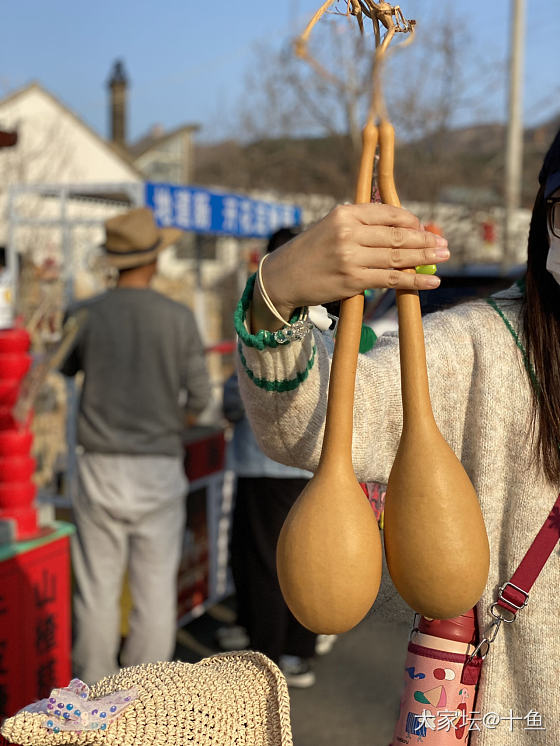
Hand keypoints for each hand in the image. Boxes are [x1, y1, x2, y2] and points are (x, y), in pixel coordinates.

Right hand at [251, 203, 449, 331]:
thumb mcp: (332, 227)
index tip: (425, 228)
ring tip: (444, 257)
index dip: (412, 222)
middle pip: (398, 236)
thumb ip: (362, 225)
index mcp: (345, 213)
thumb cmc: (310, 252)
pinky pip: (391, 280)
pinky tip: (431, 281)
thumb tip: (401, 229)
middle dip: (426, 240)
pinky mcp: (353, 281)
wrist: (282, 278)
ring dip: (426, 258)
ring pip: (398, 258)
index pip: (388, 213)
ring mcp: (351, 258)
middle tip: (445, 245)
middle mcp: (349, 233)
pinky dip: (415, 281)